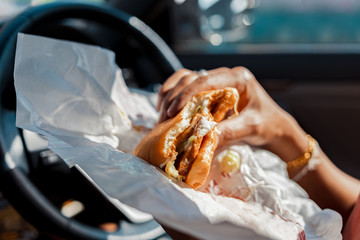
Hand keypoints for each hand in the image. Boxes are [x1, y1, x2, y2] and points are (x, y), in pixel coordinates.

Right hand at [157, 67, 307, 162]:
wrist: (274, 127)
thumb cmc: (266, 125)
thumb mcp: (250, 128)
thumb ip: (229, 131)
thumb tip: (202, 137)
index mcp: (238, 78)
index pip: (206, 80)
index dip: (186, 94)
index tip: (172, 111)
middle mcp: (225, 75)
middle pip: (192, 78)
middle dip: (175, 97)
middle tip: (164, 117)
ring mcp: (217, 81)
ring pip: (186, 79)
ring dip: (171, 94)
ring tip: (162, 114)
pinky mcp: (211, 90)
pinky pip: (187, 86)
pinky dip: (174, 94)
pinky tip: (166, 107)